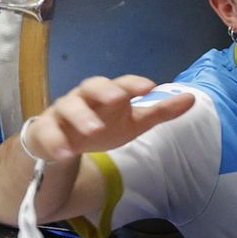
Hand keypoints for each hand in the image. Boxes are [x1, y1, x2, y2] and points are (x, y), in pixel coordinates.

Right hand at [21, 74, 196, 164]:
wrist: (64, 145)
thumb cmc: (103, 126)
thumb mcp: (133, 121)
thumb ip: (160, 111)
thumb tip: (192, 98)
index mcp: (108, 94)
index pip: (120, 84)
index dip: (133, 84)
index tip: (149, 87)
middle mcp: (84, 98)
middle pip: (91, 86)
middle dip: (104, 91)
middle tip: (117, 99)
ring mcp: (62, 113)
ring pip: (68, 108)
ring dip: (81, 118)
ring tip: (93, 130)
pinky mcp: (44, 131)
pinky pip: (46, 134)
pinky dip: (55, 142)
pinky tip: (65, 153)